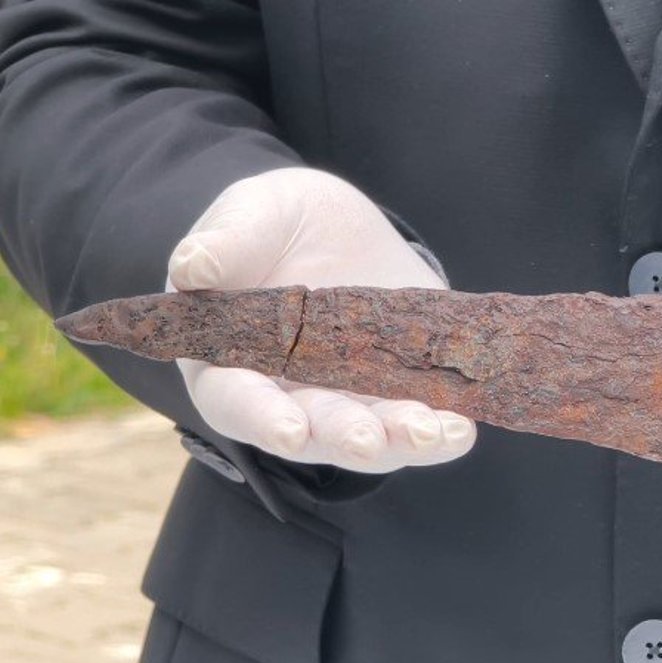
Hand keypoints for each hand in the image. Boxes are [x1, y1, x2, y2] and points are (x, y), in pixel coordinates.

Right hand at [166, 168, 475, 472]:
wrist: (332, 225)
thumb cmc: (271, 224)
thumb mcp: (249, 216)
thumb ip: (225, 242)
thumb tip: (191, 269)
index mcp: (230, 362)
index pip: (237, 401)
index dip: (263, 418)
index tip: (291, 431)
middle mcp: (288, 397)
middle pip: (314, 431)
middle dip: (347, 436)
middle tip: (374, 440)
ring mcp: (348, 400)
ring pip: (374, 436)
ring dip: (405, 440)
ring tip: (440, 433)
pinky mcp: (397, 390)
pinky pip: (421, 418)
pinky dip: (443, 427)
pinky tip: (464, 425)